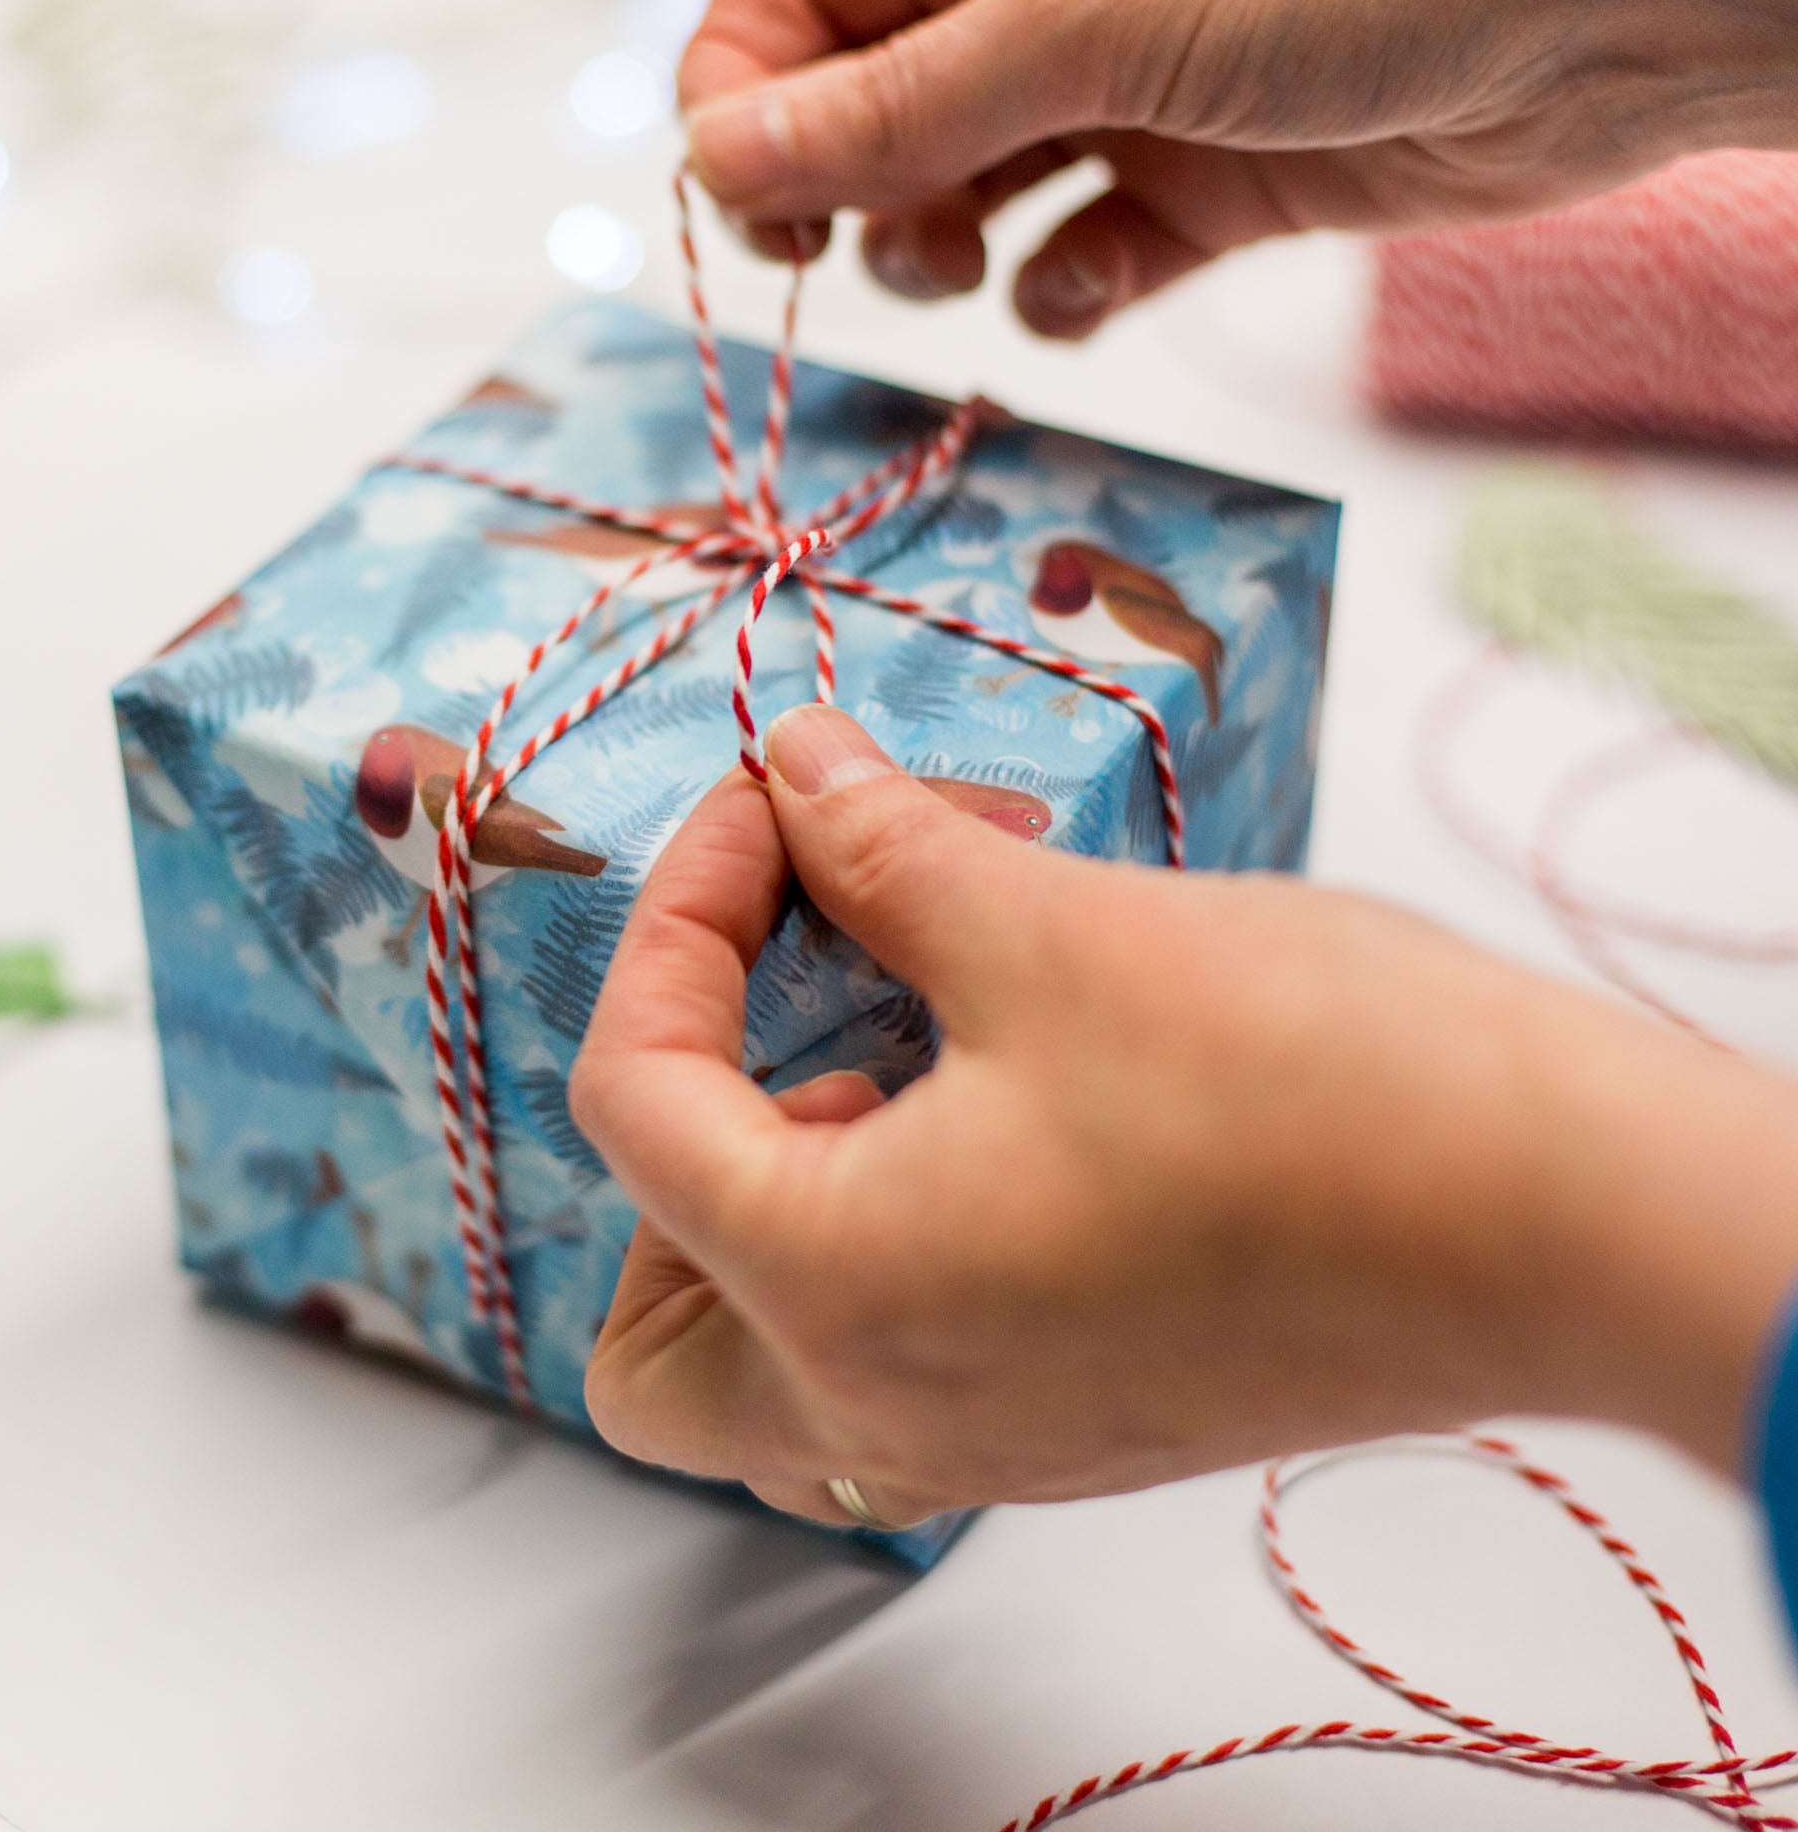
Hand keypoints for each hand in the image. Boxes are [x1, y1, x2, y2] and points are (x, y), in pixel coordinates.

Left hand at [570, 705, 1797, 1527]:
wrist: (1569, 1217)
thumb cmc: (1317, 1086)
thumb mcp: (1047, 929)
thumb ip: (875, 847)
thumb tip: (793, 770)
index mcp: (833, 1293)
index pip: (634, 1101)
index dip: (679, 914)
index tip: (771, 809)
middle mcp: (889, 1402)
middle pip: (649, 1338)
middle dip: (681, 1146)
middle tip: (787, 1009)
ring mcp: (990, 1432)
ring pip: (771, 1358)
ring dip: (780, 1189)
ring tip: (904, 1035)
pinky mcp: (1080, 1413)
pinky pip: (900, 1346)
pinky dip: (890, 1220)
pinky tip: (1001, 1085)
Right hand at [680, 0, 1797, 334]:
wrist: (1606, 5)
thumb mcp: (1095, 16)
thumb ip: (899, 106)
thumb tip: (719, 157)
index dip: (748, 83)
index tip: (741, 193)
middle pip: (869, 95)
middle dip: (844, 183)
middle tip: (848, 250)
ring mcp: (1126, 81)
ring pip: (966, 185)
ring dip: (943, 243)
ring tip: (978, 259)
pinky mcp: (1202, 176)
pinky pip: (1081, 250)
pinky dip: (1068, 286)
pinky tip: (1097, 284)